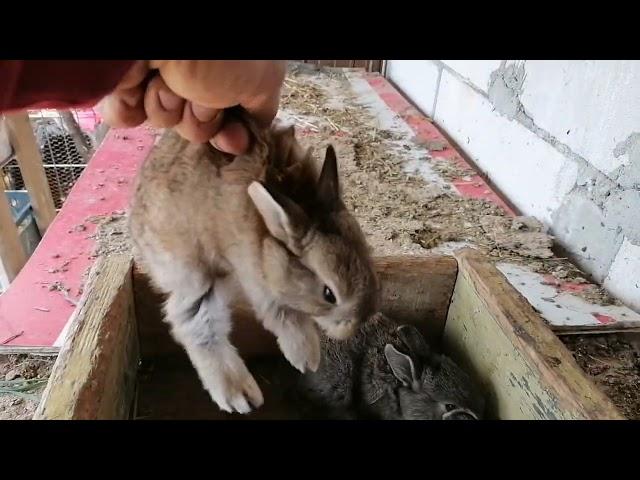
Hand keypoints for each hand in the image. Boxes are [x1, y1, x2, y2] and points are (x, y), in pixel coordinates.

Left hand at [98, 60, 286, 153]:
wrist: (158, 40)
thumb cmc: (219, 54)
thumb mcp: (264, 79)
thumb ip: (263, 107)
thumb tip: (253, 130)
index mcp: (231, 62)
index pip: (236, 108)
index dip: (235, 130)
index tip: (234, 140)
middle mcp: (198, 66)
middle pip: (201, 119)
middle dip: (202, 119)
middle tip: (199, 98)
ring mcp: (159, 71)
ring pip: (166, 118)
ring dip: (169, 109)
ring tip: (165, 81)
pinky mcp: (120, 80)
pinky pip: (127, 114)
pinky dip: (132, 107)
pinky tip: (137, 87)